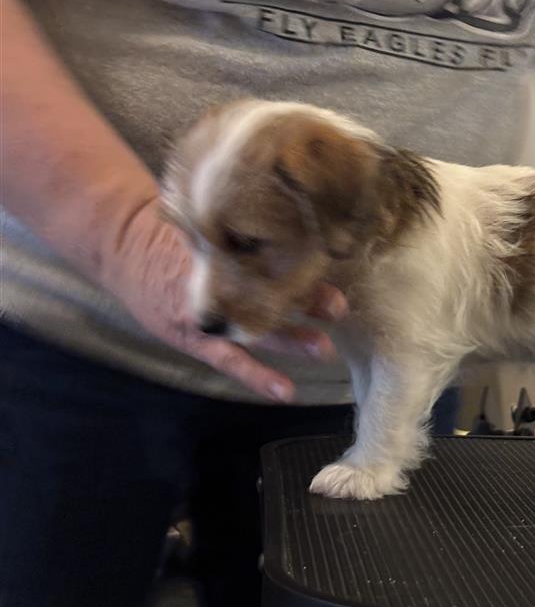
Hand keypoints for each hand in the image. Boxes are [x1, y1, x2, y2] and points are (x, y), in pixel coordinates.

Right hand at [98, 196, 345, 401]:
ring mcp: (210, 311)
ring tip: (323, 348)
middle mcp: (221, 279)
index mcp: (227, 246)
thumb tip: (300, 215)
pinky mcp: (199, 336)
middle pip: (268, 290)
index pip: (269, 254)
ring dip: (292, 338)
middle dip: (306, 299)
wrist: (122, 244)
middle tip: (338, 306)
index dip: (300, 258)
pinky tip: (285, 391)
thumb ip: (246, 224)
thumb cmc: (177, 227)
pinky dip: (258, 376)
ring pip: (256, 326)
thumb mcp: (210, 215)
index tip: (330, 256)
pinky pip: (230, 359)